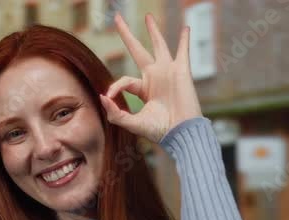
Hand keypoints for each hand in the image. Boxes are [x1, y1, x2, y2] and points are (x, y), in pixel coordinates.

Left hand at [99, 12, 202, 143]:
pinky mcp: (181, 71)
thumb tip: (102, 97)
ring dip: (153, 31)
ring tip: (147, 16)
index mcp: (144, 90)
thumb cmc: (160, 131)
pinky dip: (185, 40)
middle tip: (117, 18)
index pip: (124, 81)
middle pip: (137, 50)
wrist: (182, 134)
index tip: (108, 96)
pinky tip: (186, 28)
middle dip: (127, 35)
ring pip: (158, 45)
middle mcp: (155, 77)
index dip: (114, 87)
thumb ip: (115, 114)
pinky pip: (183, 51)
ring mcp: (168, 72)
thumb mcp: (133, 124)